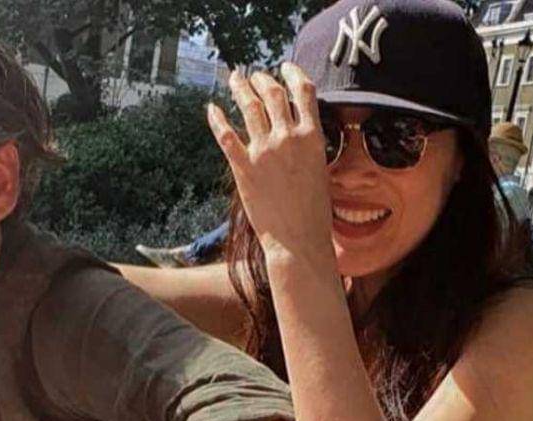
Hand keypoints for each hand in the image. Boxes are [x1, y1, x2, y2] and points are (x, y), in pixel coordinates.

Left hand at [207, 64, 334, 265]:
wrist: (298, 241)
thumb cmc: (313, 214)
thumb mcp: (320, 171)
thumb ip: (308, 147)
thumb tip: (299, 134)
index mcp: (312, 137)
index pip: (303, 92)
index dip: (292, 74)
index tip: (284, 67)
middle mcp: (288, 137)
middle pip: (273, 94)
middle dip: (263, 79)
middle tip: (255, 75)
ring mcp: (264, 151)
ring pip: (250, 106)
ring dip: (241, 88)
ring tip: (236, 79)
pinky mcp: (243, 168)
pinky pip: (226, 135)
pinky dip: (217, 119)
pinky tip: (212, 109)